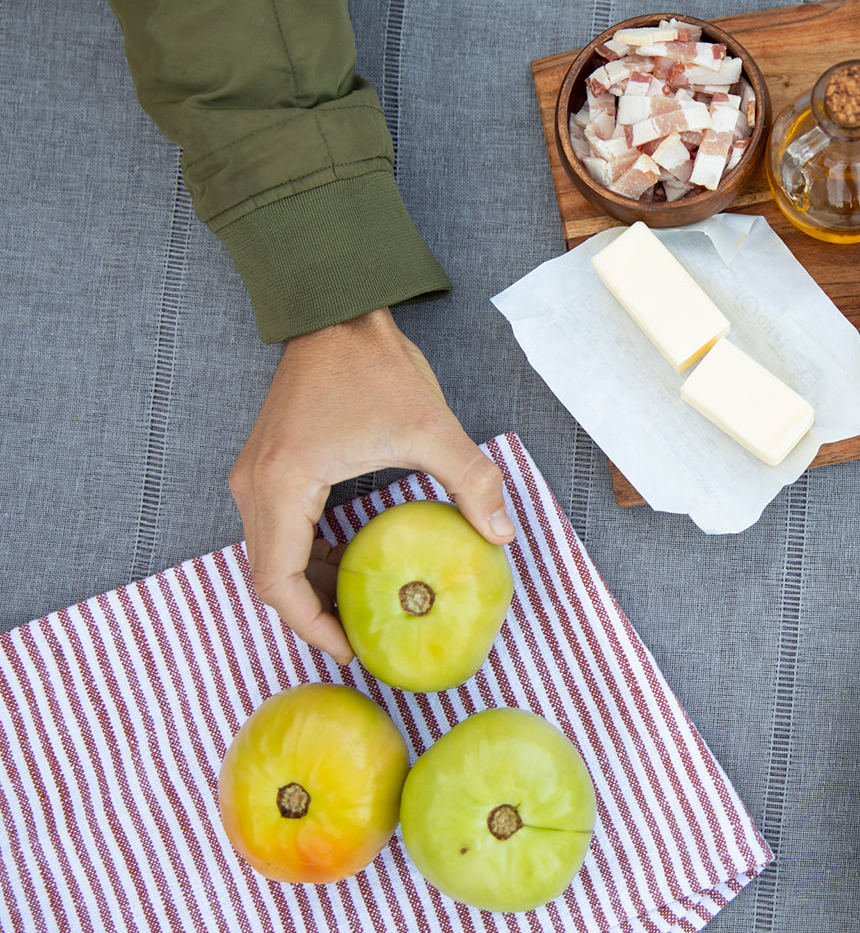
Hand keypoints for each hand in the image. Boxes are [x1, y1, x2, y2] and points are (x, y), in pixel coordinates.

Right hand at [229, 308, 514, 663]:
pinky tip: (351, 563)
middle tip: (361, 639)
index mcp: (283, 485)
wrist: (337, 311)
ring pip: (271, 554)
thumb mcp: (433, 427)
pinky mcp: (267, 465)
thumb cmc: (376, 365)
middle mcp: (254, 486)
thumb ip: (471, 481)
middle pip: (269, 576)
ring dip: (310, 585)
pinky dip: (308, 554)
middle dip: (312, 614)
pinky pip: (278, 528)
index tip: (350, 650)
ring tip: (359, 609)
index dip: (311, 626)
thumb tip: (502, 535)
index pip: (278, 582)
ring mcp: (254, 474)